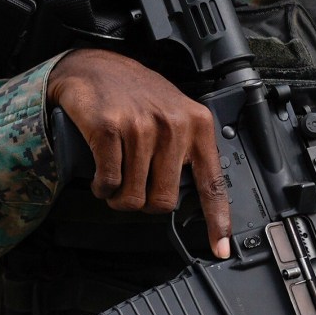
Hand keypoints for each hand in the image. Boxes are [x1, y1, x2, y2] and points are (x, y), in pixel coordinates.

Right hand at [47, 49, 231, 256]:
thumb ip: (186, 150)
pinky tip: (101, 175)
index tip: (221, 248)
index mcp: (197, 125)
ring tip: (115, 179)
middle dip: (144, 204)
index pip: (212, 183)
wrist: (94, 66)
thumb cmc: (134, 96)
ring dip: (119, 197)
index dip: (217, 221)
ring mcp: (141, 126)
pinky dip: (102, 187)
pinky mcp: (110, 128)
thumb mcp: (173, 116)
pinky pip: (109, 181)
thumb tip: (190, 199)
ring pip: (134, 196)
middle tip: (133, 189)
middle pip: (164, 201)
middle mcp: (173, 125)